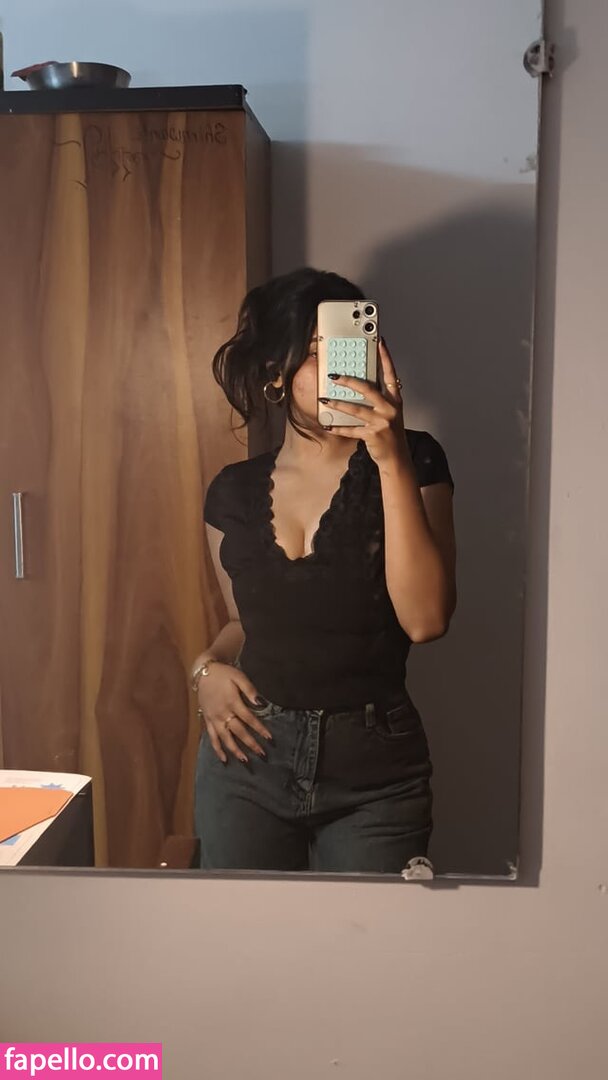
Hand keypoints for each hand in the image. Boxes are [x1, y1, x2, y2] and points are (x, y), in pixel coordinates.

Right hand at [197, 663, 271, 763]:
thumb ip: (249, 690)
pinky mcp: (207, 720)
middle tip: (262, 754)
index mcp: (232, 702)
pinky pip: (212, 737)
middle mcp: (223, 713)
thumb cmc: (224, 674)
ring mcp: (214, 718)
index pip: (249, 719)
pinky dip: (217, 749)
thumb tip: (260, 703)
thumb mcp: (239, 676)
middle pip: (238, 732)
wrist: (203, 672)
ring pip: (225, 738)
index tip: (269, 738)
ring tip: (245, 760)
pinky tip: (224, 759)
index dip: (260, 729)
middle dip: (251, 744)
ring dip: (235, 750)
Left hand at [318, 339, 410, 465]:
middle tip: (334, 376)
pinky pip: (351, 430)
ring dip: (338, 404)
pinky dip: (338, 428)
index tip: (380, 343)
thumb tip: (359, 384)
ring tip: (325, 400)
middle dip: (349, 381)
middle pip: (368, 389)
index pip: (390, 374)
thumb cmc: (391, 432)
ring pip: (356, 409)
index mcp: (395, 399)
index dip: (385, 357)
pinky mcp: (373, 435)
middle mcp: (390, 408)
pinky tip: (327, 424)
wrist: (397, 457)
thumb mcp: (390, 412)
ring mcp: (382, 422)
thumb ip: (379, 398)